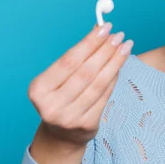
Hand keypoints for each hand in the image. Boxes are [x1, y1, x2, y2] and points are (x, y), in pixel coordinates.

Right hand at [27, 22, 133, 148]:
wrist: (61, 136)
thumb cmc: (61, 98)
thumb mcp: (59, 78)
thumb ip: (78, 56)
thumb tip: (99, 29)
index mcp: (39, 89)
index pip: (69, 60)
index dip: (89, 43)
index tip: (104, 28)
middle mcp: (51, 105)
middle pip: (85, 71)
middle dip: (105, 50)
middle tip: (119, 35)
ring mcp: (69, 117)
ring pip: (98, 84)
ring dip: (115, 62)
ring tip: (125, 47)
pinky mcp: (86, 125)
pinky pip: (104, 96)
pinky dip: (114, 79)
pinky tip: (120, 65)